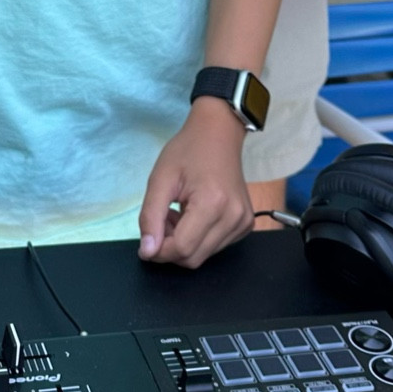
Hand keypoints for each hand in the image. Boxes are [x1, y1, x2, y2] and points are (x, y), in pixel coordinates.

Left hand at [138, 100, 253, 268]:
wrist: (219, 133)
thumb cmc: (187, 151)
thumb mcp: (160, 179)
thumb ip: (150, 217)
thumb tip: (148, 252)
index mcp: (213, 204)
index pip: (182, 249)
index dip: (158, 250)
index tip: (147, 238)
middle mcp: (233, 218)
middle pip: (193, 258)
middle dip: (170, 247)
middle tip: (163, 219)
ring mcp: (243, 223)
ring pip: (204, 256)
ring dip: (184, 243)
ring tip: (178, 214)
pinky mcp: (246, 225)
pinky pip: (216, 247)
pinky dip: (199, 239)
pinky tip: (193, 216)